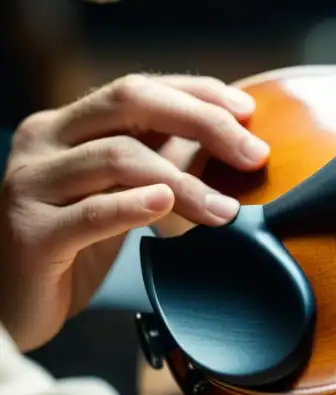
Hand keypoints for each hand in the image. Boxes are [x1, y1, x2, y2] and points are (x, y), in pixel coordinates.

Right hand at [0, 73, 269, 351]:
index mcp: (67, 124)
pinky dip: (136, 206)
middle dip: (203, 120)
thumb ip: (167, 157)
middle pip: (129, 100)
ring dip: (186, 180)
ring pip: (118, 156)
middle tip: (254, 154)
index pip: (139, 87)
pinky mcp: (29, 234)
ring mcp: (29, 183)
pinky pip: (91, 212)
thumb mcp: (125, 190)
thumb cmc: (76, 244)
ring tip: (226, 209)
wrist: (13, 307)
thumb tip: (235, 134)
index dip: (198, 92)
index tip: (249, 111)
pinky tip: (167, 208)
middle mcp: (42, 140)